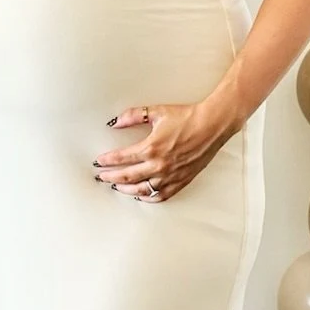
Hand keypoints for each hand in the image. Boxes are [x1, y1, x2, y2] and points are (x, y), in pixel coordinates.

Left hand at [91, 101, 236, 202]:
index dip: (107, 161)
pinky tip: (141, 196)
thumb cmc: (187, 117)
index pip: (121, 158)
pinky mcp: (181, 181)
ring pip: (142, 190)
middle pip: (127, 177)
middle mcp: (159, 165)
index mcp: (151, 148)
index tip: (98, 162)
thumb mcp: (157, 111)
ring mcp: (170, 176)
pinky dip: (148, 198)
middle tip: (101, 177)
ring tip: (116, 186)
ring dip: (126, 190)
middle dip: (110, 177)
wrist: (212, 125)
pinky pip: (161, 195)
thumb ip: (133, 116)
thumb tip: (115, 122)